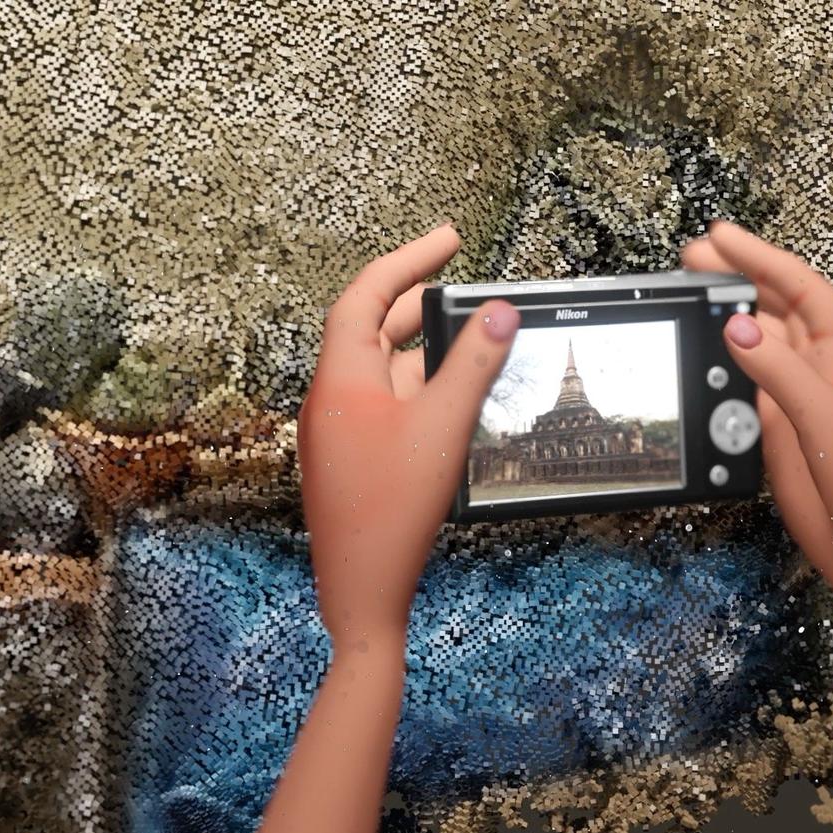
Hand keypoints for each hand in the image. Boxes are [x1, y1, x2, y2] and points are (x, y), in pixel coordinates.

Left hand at [297, 223, 519, 646]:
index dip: (408, 260)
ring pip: (384, 371)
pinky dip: (420, 390)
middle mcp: (332, 399)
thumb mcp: (444, 427)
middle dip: (421, 304)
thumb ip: (474, 365)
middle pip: (373, 329)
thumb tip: (499, 313)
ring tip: (476, 344)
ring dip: (426, 352)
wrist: (360, 593)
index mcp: (341, 379)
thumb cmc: (392, 513)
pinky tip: (457, 404)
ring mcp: (339, 431)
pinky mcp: (352, 460)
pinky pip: (386, 406)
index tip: (449, 238)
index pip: (367, 295)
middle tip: (465, 286)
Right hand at [682, 221, 832, 635]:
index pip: (804, 290)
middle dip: (739, 277)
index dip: (764, 258)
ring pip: (762, 345)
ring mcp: (803, 404)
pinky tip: (704, 352)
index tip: (721, 235)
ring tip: (691, 294)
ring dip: (729, 317)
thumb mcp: (827, 423)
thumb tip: (737, 324)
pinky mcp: (784, 436)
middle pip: (780, 309)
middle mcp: (827, 375)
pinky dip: (725, 366)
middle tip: (692, 257)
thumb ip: (780, 371)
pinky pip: (749, 389)